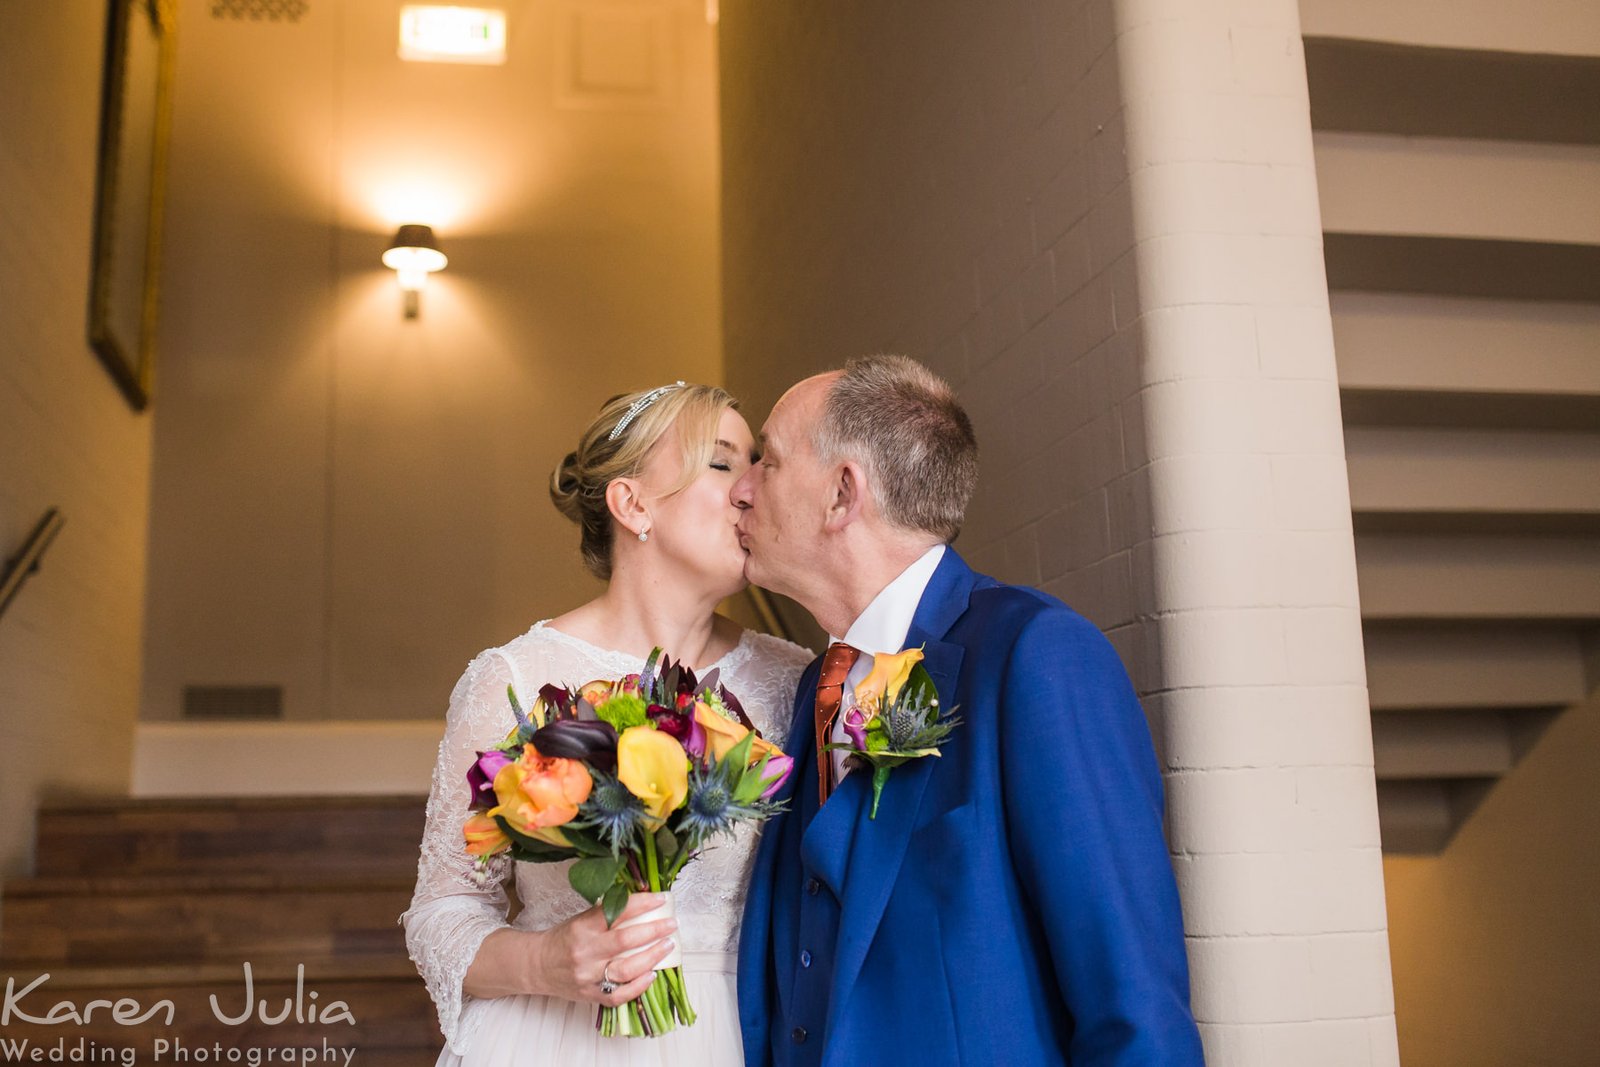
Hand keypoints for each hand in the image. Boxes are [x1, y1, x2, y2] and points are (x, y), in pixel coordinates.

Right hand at [525, 893, 677, 1006]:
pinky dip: (638, 986)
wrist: (537, 966)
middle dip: (654, 930)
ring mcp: (588, 976)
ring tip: (667, 946)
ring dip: (652, 957)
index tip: (661, 899)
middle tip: (671, 924)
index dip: (642, 904)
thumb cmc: (563, 939)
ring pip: (626, 969)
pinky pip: (619, 995)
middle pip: (625, 940)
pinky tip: (652, 975)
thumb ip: (607, 915)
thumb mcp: (580, 920)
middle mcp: (586, 952)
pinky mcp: (591, 995)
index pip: (616, 912)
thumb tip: (643, 904)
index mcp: (582, 928)